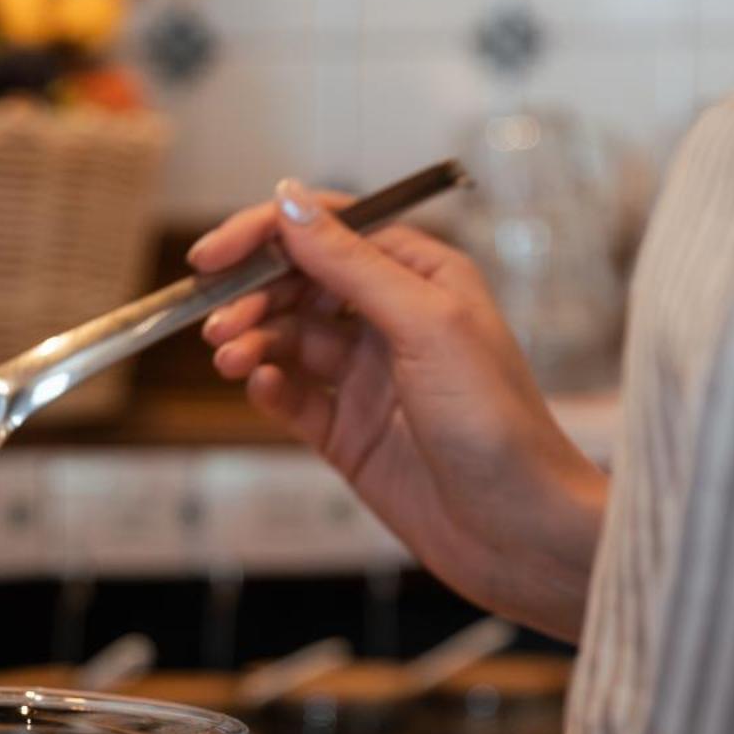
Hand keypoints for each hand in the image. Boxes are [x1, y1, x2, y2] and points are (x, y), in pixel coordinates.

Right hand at [191, 180, 606, 640]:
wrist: (519, 530)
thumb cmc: (497, 423)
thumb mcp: (424, 324)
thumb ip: (352, 264)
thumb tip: (292, 202)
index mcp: (423, 277)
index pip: (331, 231)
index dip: (267, 234)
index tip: (214, 256)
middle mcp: (394, 320)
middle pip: (299, 285)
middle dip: (253, 297)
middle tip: (216, 323)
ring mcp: (370, 378)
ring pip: (290, 341)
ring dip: (254, 342)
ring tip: (231, 359)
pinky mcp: (351, 433)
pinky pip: (295, 398)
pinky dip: (271, 388)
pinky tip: (262, 388)